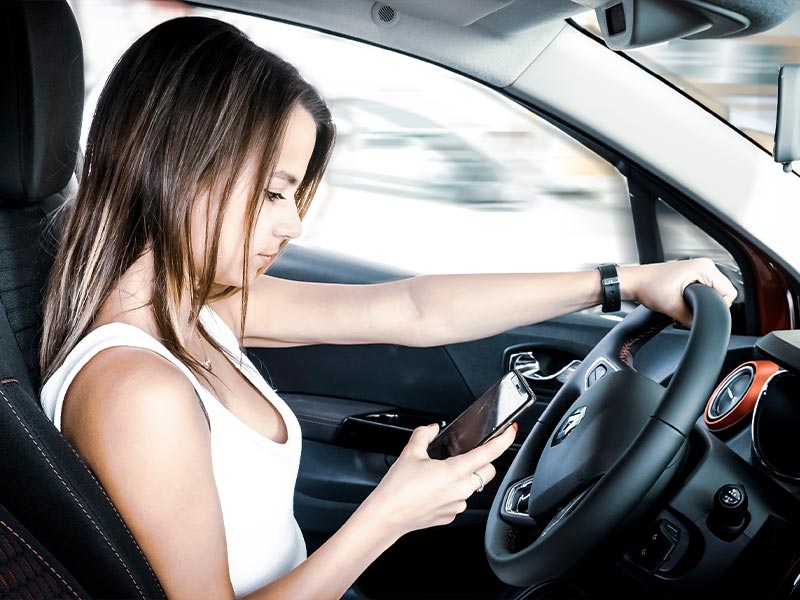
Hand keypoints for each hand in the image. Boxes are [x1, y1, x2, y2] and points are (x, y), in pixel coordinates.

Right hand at [361, 423, 516, 538]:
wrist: (387, 516)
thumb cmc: (397, 488)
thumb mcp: (410, 453)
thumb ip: (424, 435)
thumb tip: (432, 429)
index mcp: (455, 471)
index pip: (489, 453)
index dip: (503, 440)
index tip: (510, 432)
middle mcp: (461, 490)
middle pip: (487, 471)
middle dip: (482, 461)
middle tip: (465, 455)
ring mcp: (458, 505)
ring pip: (473, 487)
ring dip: (465, 477)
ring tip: (441, 474)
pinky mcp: (451, 515)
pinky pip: (461, 500)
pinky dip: (454, 492)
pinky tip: (435, 489)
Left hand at [619, 258, 736, 326]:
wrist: (634, 282)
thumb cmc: (647, 286)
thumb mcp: (672, 307)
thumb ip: (691, 319)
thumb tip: (701, 327)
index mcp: (704, 267)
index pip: (729, 292)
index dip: (718, 307)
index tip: (704, 312)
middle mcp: (703, 266)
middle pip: (722, 293)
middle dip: (711, 305)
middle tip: (692, 309)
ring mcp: (698, 270)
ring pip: (714, 292)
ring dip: (704, 302)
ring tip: (686, 303)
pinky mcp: (692, 276)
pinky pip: (705, 290)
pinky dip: (698, 299)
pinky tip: (685, 301)